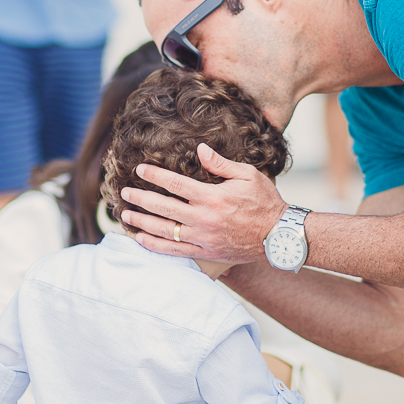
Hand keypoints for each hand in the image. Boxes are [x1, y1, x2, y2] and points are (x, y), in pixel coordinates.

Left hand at [121, 143, 288, 263]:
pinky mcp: (205, 253)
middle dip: (140, 199)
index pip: (175, 183)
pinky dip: (155, 245)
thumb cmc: (265, 201)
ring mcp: (202, 238)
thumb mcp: (248, 175)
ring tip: (125, 215)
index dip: (154, 175)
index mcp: (212, 197)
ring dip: (141, 222)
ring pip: (164, 230)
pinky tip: (140, 239)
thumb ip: (221, 163)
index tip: (139, 170)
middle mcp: (203, 219)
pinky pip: (174, 250)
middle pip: (163, 207)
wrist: (278, 235)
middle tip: (125, 192)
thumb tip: (200, 150)